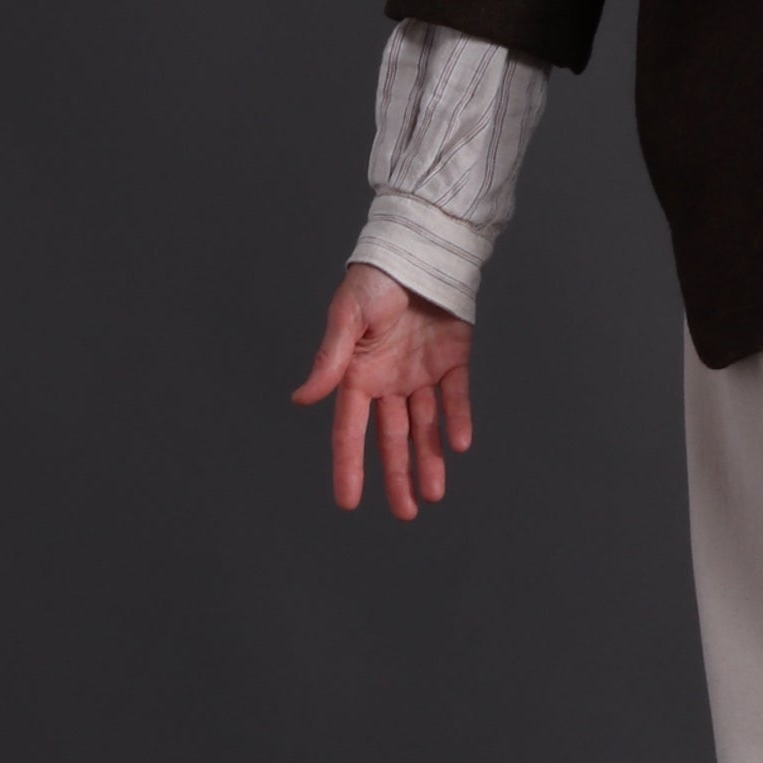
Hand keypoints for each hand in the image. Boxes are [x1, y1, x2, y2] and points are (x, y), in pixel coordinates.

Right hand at [293, 264, 474, 520]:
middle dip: (398, 476)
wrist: (415, 248)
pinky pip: (455, 396)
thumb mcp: (347, 317)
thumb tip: (302, 399)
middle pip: (392, 438)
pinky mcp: (452, 359)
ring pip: (425, 426)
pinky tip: (459, 445)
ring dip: (429, 459)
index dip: (349, 466)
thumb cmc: (373, 280)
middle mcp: (388, 382)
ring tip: (434, 495)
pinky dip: (458, 419)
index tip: (349, 503)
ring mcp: (420, 373)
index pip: (350, 430)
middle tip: (406, 513)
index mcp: (357, 375)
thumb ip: (330, 359)